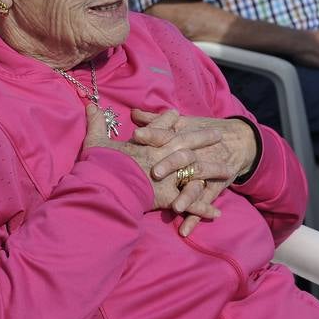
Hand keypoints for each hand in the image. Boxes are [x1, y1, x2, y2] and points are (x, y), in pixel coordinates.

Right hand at [82, 105, 230, 214]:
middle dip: (203, 138)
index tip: (177, 113)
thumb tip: (90, 105)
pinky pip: (190, 203)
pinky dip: (203, 208)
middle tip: (218, 134)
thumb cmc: (100, 165)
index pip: (162, 127)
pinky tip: (217, 213)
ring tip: (229, 169)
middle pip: (187, 143)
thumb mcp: (95, 142)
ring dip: (213, 170)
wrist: (105, 186)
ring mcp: (169, 176)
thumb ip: (96, 123)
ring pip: (196, 170)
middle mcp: (162, 155)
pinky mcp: (169, 197)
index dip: (170, 120)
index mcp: (146, 143)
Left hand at [131, 108, 257, 235]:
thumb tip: (135, 113)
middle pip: (182, 158)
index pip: (166, 133)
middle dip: (170, 165)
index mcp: (184, 137)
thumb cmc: (200, 132)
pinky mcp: (213, 188)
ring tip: (176, 207)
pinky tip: (184, 231)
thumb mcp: (180, 125)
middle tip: (155, 172)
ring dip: (186, 197)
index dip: (152, 133)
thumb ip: (156, 122)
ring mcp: (205, 172)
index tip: (137, 135)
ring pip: (195, 184)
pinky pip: (203, 204)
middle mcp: (195, 154)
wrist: (235, 140)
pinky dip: (195, 218)